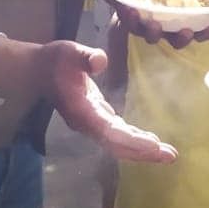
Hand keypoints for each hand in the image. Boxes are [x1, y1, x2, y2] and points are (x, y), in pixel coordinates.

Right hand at [38, 41, 177, 162]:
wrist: (38, 72)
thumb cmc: (54, 61)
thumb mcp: (68, 52)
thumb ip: (85, 56)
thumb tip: (101, 61)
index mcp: (81, 110)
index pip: (109, 130)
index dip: (131, 139)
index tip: (153, 145)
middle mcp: (87, 124)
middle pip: (117, 144)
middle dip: (143, 151)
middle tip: (171, 155)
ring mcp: (91, 125)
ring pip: (118, 144)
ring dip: (142, 150)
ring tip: (168, 154)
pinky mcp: (96, 121)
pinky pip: (118, 137)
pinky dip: (135, 142)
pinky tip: (152, 144)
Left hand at [112, 2, 208, 49]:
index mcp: (179, 23)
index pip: (196, 33)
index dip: (206, 33)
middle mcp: (164, 30)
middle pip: (174, 41)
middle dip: (182, 39)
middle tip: (187, 32)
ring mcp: (146, 27)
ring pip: (150, 36)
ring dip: (154, 33)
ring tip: (155, 25)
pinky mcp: (128, 20)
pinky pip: (128, 22)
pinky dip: (130, 18)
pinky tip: (132, 11)